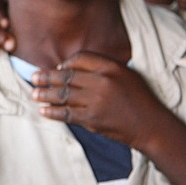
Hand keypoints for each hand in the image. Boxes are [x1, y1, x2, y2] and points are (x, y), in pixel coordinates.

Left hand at [30, 51, 168, 148]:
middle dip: (47, 77)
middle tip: (34, 77)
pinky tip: (43, 110)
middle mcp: (102, 82)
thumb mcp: (125, 75)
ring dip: (45, 94)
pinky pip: (66, 114)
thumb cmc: (138, 99)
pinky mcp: (92, 119)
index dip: (65, 63)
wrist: (151, 126)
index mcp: (111, 67)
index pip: (80, 58)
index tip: (56, 68)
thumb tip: (68, 67)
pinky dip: (52, 112)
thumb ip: (102, 67)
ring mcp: (96, 101)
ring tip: (34, 93)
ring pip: (63, 95)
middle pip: (67, 76)